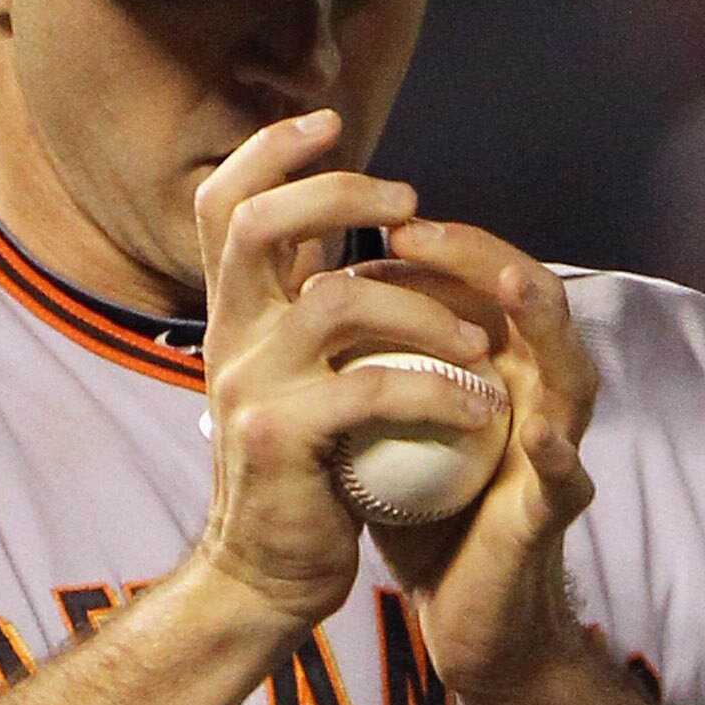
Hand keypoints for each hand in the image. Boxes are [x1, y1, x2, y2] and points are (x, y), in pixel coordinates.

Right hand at [191, 113, 506, 634]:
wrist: (264, 579)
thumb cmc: (301, 480)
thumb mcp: (292, 382)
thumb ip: (305, 315)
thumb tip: (332, 240)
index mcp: (233, 318)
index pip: (225, 204)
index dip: (270, 151)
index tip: (332, 125)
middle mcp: (227, 340)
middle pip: (256, 224)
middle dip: (339, 196)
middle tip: (411, 206)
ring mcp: (248, 387)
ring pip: (334, 301)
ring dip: (421, 309)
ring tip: (477, 341)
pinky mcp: (279, 440)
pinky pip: (370, 389)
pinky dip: (437, 392)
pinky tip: (479, 407)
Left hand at [350, 224, 598, 704]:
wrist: (462, 614)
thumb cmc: (424, 514)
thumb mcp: (384, 428)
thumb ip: (367, 365)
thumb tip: (307, 293)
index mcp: (496, 369)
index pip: (478, 283)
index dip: (436, 247)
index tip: (376, 220)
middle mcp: (536, 395)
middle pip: (528, 303)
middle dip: (478, 258)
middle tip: (416, 232)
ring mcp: (554, 451)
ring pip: (571, 371)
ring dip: (543, 326)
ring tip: (512, 286)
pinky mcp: (552, 514)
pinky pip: (566, 480)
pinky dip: (559, 455)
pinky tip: (539, 434)